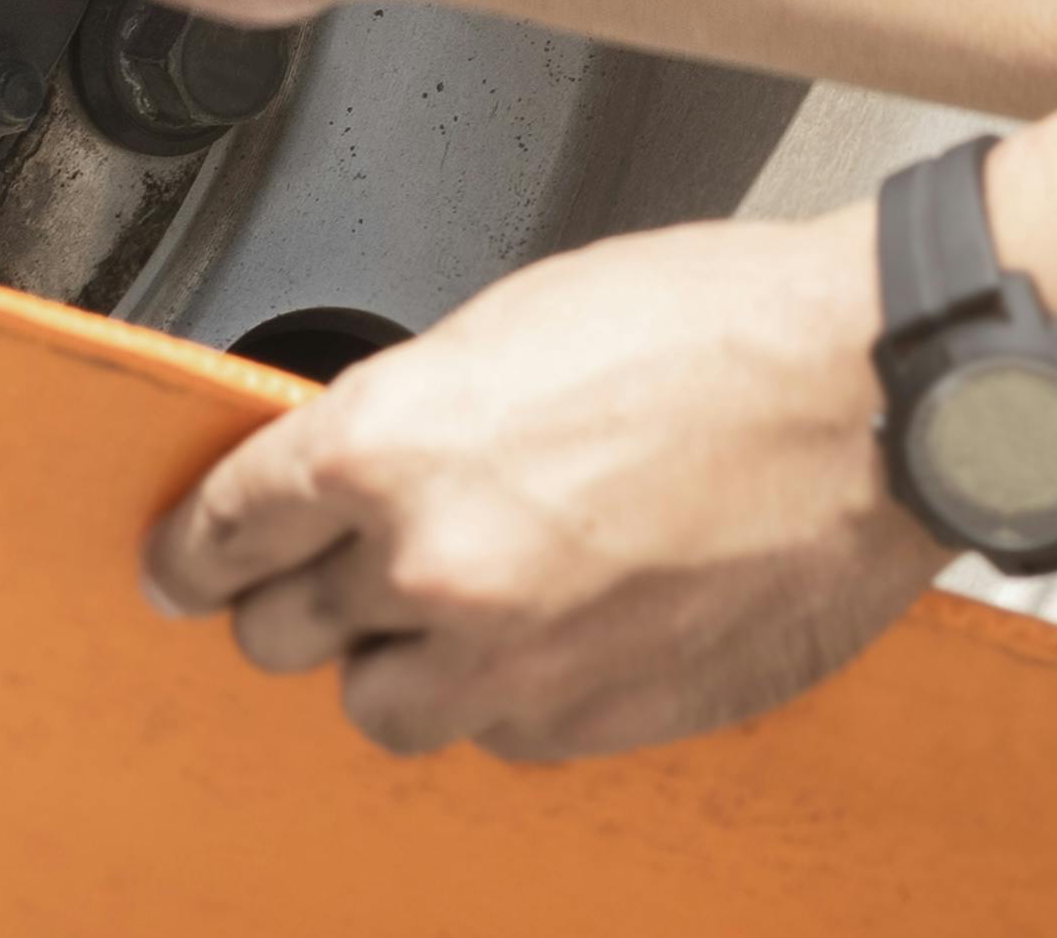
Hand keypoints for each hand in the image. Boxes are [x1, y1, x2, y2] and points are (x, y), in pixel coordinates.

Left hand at [142, 209, 947, 762]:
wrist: (872, 397)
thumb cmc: (721, 328)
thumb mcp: (516, 322)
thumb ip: (414, 415)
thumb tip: (360, 468)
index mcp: (390, 444)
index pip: (225, 530)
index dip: (193, 552)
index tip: (183, 566)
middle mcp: (433, 565)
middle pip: (282, 634)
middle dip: (302, 599)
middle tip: (339, 570)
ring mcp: (514, 660)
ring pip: (383, 708)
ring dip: (401, 662)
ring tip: (460, 606)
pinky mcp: (594, 721)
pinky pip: (501, 734)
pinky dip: (508, 693)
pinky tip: (560, 625)